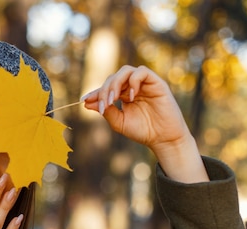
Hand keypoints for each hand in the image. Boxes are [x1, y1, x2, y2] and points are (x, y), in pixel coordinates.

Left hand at [82, 65, 208, 182]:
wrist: (162, 138)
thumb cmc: (142, 131)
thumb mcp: (119, 122)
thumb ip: (106, 111)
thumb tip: (87, 103)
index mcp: (123, 95)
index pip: (106, 88)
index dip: (95, 93)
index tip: (84, 100)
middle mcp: (132, 87)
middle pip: (113, 78)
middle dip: (104, 90)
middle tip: (102, 104)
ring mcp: (144, 83)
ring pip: (125, 71)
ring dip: (115, 83)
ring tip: (113, 99)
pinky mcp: (156, 82)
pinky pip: (141, 72)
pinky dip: (133, 81)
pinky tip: (130, 97)